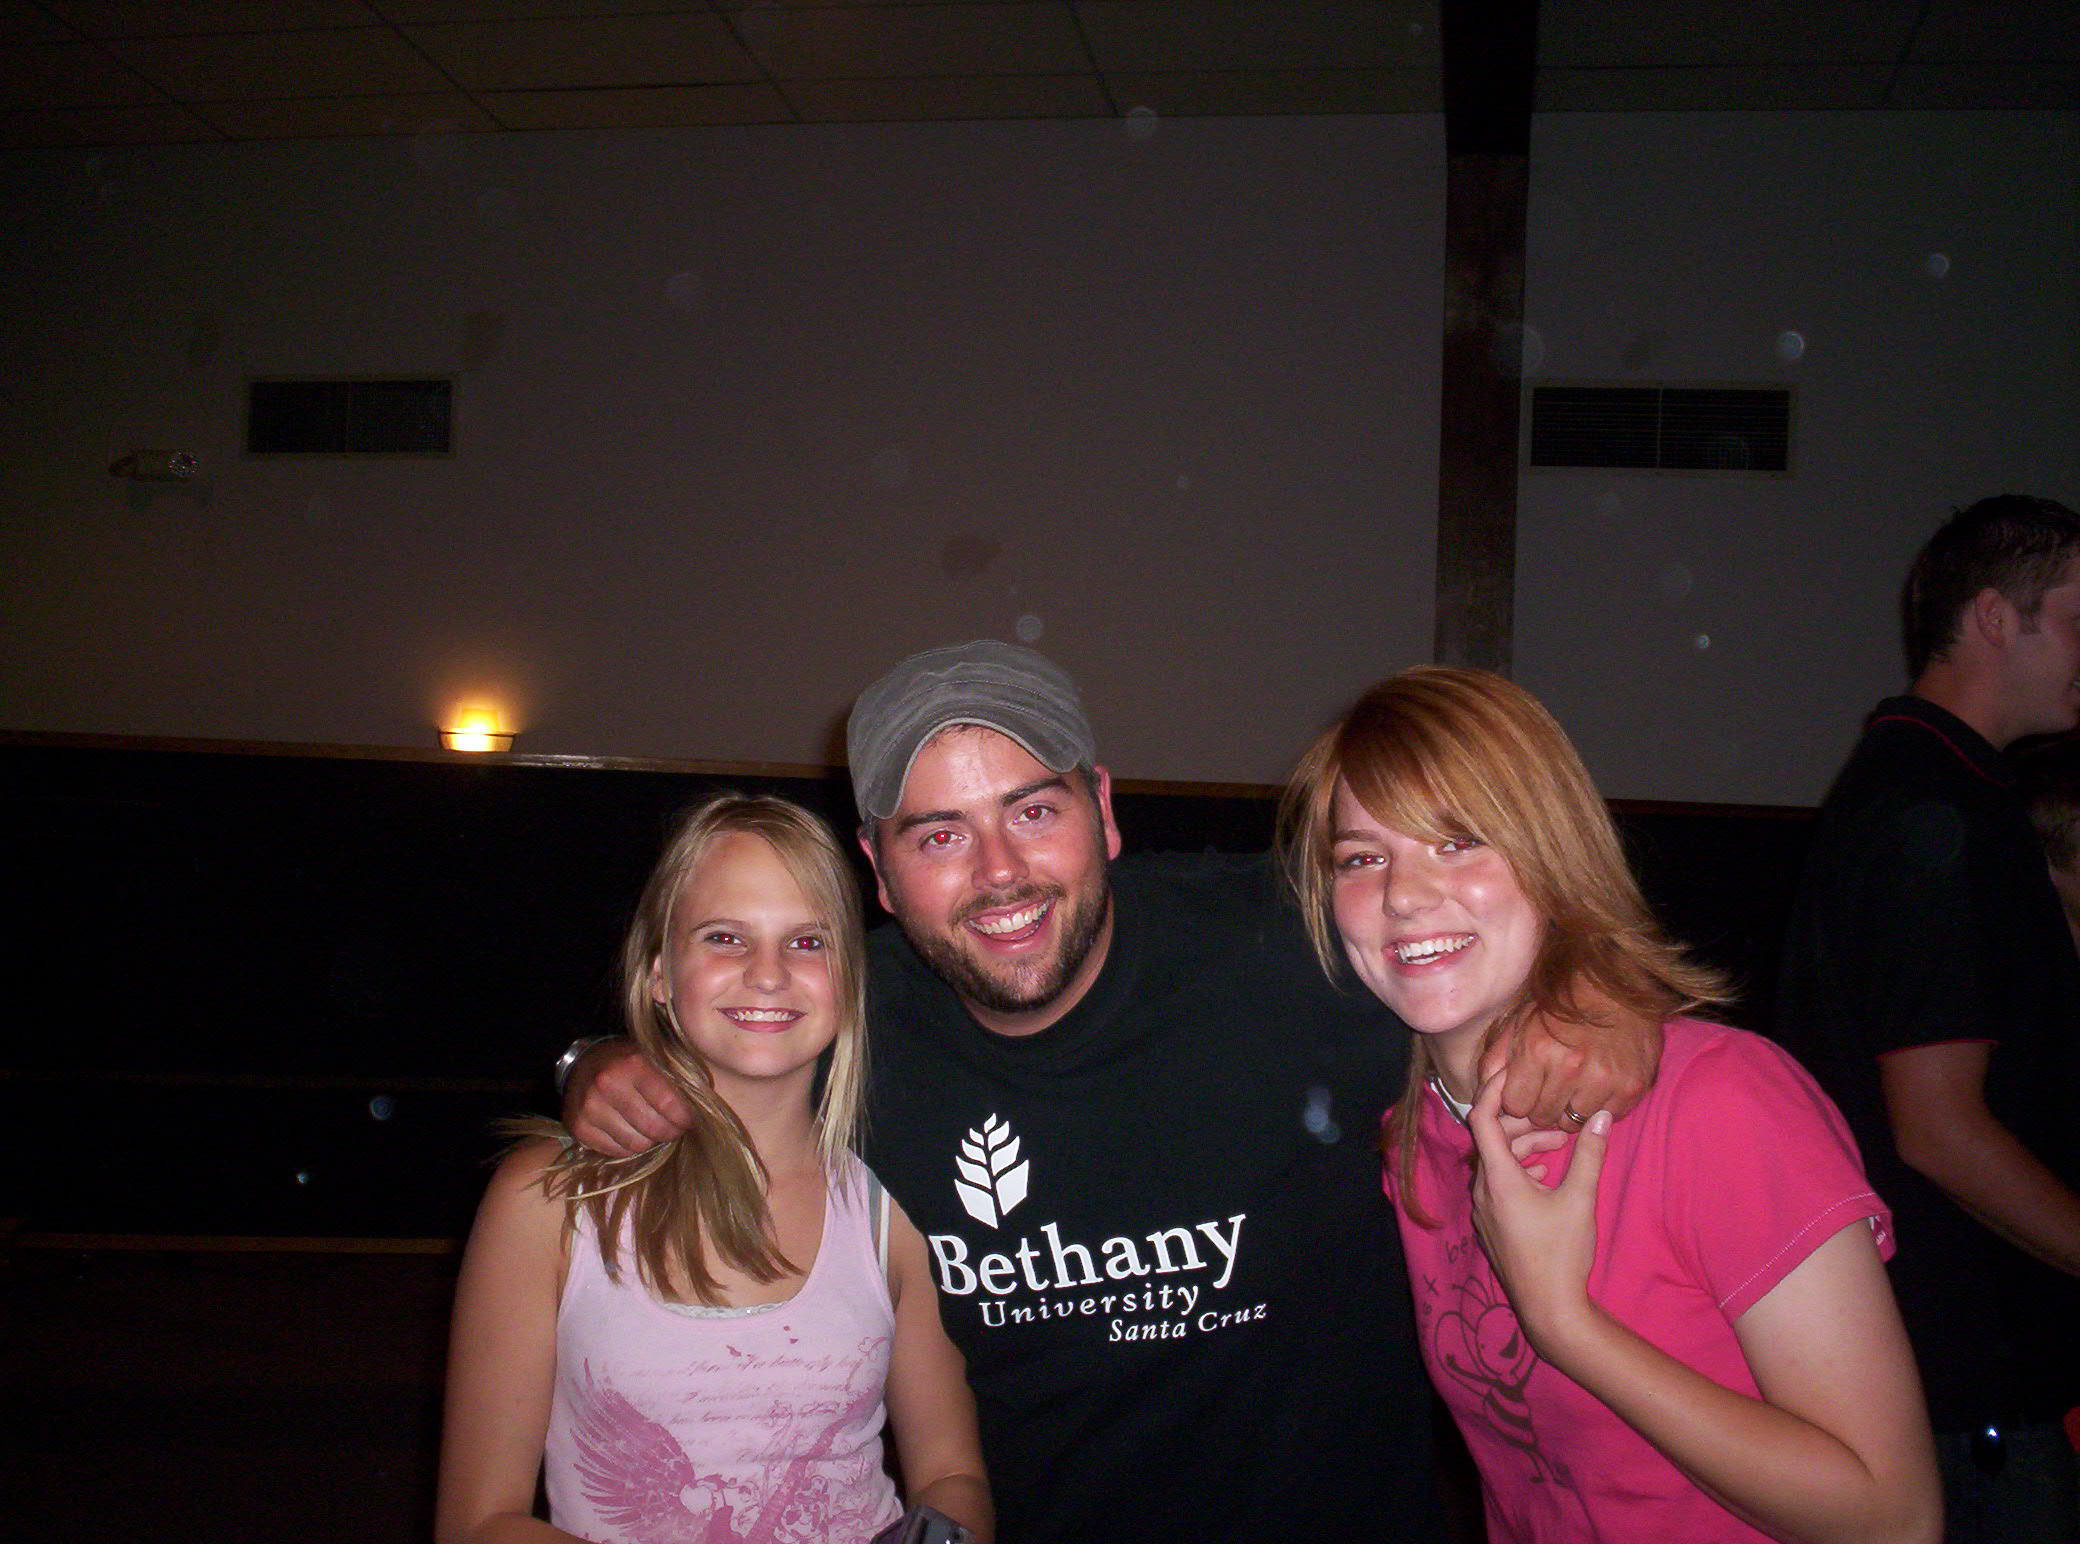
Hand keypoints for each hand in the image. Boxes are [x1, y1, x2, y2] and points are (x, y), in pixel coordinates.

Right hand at [563, 1038, 693, 1156]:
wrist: (583, 1063)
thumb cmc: (630, 1062)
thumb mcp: (656, 1058)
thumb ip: (681, 1076)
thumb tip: (707, 1106)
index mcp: (634, 1063)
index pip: (670, 1104)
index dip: (685, 1118)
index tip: (688, 1119)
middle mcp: (608, 1083)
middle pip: (654, 1128)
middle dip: (669, 1132)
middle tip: (671, 1126)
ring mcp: (590, 1107)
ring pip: (636, 1145)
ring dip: (648, 1140)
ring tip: (648, 1126)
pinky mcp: (578, 1126)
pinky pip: (616, 1152)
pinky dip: (627, 1146)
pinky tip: (628, 1129)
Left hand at [1467, 1070, 1609, 1354]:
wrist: (1548, 1308)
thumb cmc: (1562, 1253)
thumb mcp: (1579, 1199)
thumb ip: (1589, 1155)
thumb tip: (1601, 1116)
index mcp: (1497, 1178)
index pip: (1481, 1118)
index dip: (1492, 1090)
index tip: (1511, 1071)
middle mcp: (1482, 1189)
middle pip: (1492, 1139)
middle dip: (1524, 1124)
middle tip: (1560, 1126)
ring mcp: (1485, 1209)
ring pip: (1497, 1162)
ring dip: (1525, 1147)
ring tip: (1562, 1147)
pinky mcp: (1493, 1223)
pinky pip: (1499, 1182)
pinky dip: (1520, 1168)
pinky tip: (1547, 1175)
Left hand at [1479, 995, 1660, 1127]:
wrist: (1617, 985)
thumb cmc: (1562, 1004)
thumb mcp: (1519, 1021)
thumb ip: (1496, 1059)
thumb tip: (1483, 1094)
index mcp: (1537, 1049)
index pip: (1516, 1106)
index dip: (1520, 1098)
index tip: (1528, 1086)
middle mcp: (1570, 1067)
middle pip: (1544, 1117)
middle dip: (1543, 1104)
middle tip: (1553, 1083)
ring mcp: (1604, 1079)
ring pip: (1574, 1122)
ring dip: (1571, 1108)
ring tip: (1576, 1084)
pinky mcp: (1632, 1087)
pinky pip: (1606, 1117)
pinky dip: (1600, 1106)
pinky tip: (1599, 1083)